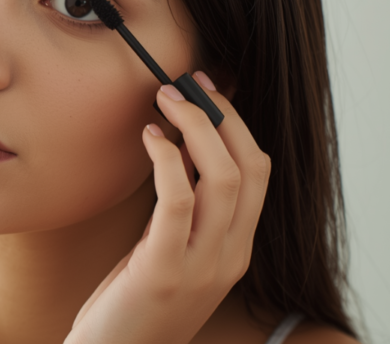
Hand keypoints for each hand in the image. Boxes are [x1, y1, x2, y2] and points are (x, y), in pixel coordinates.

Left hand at [65, 73, 270, 343]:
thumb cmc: (131, 305)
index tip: (207, 91)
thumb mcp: (168, 254)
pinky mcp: (164, 269)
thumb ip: (183, 214)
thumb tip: (179, 150)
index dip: (236, 126)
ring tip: (165, 100)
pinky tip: (150, 138)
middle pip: (248, 169)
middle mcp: (229, 257)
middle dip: (221, 116)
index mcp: (235, 250)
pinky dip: (169, 159)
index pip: (258, 175)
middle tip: (186, 85)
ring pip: (222, 178)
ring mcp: (201, 266)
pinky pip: (178, 201)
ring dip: (195, 127)